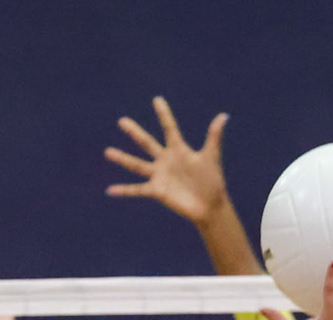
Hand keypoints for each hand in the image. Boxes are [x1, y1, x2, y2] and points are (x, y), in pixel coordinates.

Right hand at [105, 96, 230, 224]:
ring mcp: (159, 175)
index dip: (164, 115)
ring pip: (137, 165)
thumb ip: (214, 136)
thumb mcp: (211, 157)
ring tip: (108, 152)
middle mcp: (165, 160)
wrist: (209, 205)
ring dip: (123, 159)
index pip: (169, 128)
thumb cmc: (212, 181)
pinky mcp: (157, 191)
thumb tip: (224, 116)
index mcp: (178, 150)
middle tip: (122, 121)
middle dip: (135, 132)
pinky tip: (110, 190)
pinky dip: (124, 191)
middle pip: (147, 143)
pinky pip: (137, 190)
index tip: (157, 99)